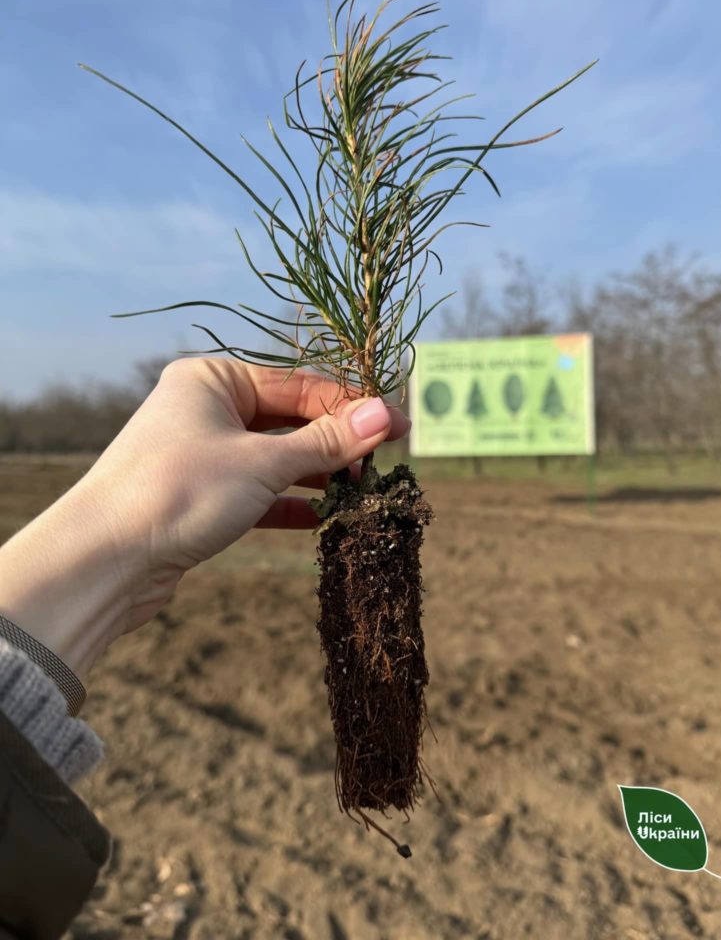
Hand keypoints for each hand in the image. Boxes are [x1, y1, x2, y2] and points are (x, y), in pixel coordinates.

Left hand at [0, 358, 410, 677]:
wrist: (104, 560)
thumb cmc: (179, 491)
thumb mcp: (264, 463)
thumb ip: (327, 441)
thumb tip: (387, 415)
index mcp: (214, 378)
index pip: (299, 384)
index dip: (351, 405)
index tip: (398, 426)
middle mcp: (205, 408)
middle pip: (289, 418)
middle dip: (335, 442)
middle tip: (383, 463)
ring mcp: (201, 453)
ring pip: (275, 456)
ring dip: (317, 474)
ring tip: (360, 490)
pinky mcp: (199, 495)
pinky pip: (257, 490)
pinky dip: (289, 502)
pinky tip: (324, 518)